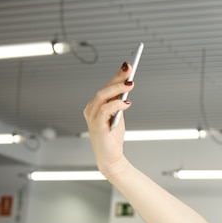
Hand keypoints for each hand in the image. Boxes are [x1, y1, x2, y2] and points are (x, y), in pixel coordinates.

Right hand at [82, 62, 133, 177]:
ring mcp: (92, 117)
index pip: (106, 87)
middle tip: (130, 70)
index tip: (128, 65)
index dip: (117, 75)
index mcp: (95, 105)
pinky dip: (116, 104)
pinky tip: (127, 103)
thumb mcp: (118, 115)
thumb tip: (127, 84)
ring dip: (117, 89)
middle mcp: (91, 109)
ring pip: (102, 96)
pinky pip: (105, 110)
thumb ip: (119, 101)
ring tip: (130, 84)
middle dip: (118, 78)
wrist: (110, 157)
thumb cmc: (112, 137)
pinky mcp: (96, 125)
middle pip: (104, 89)